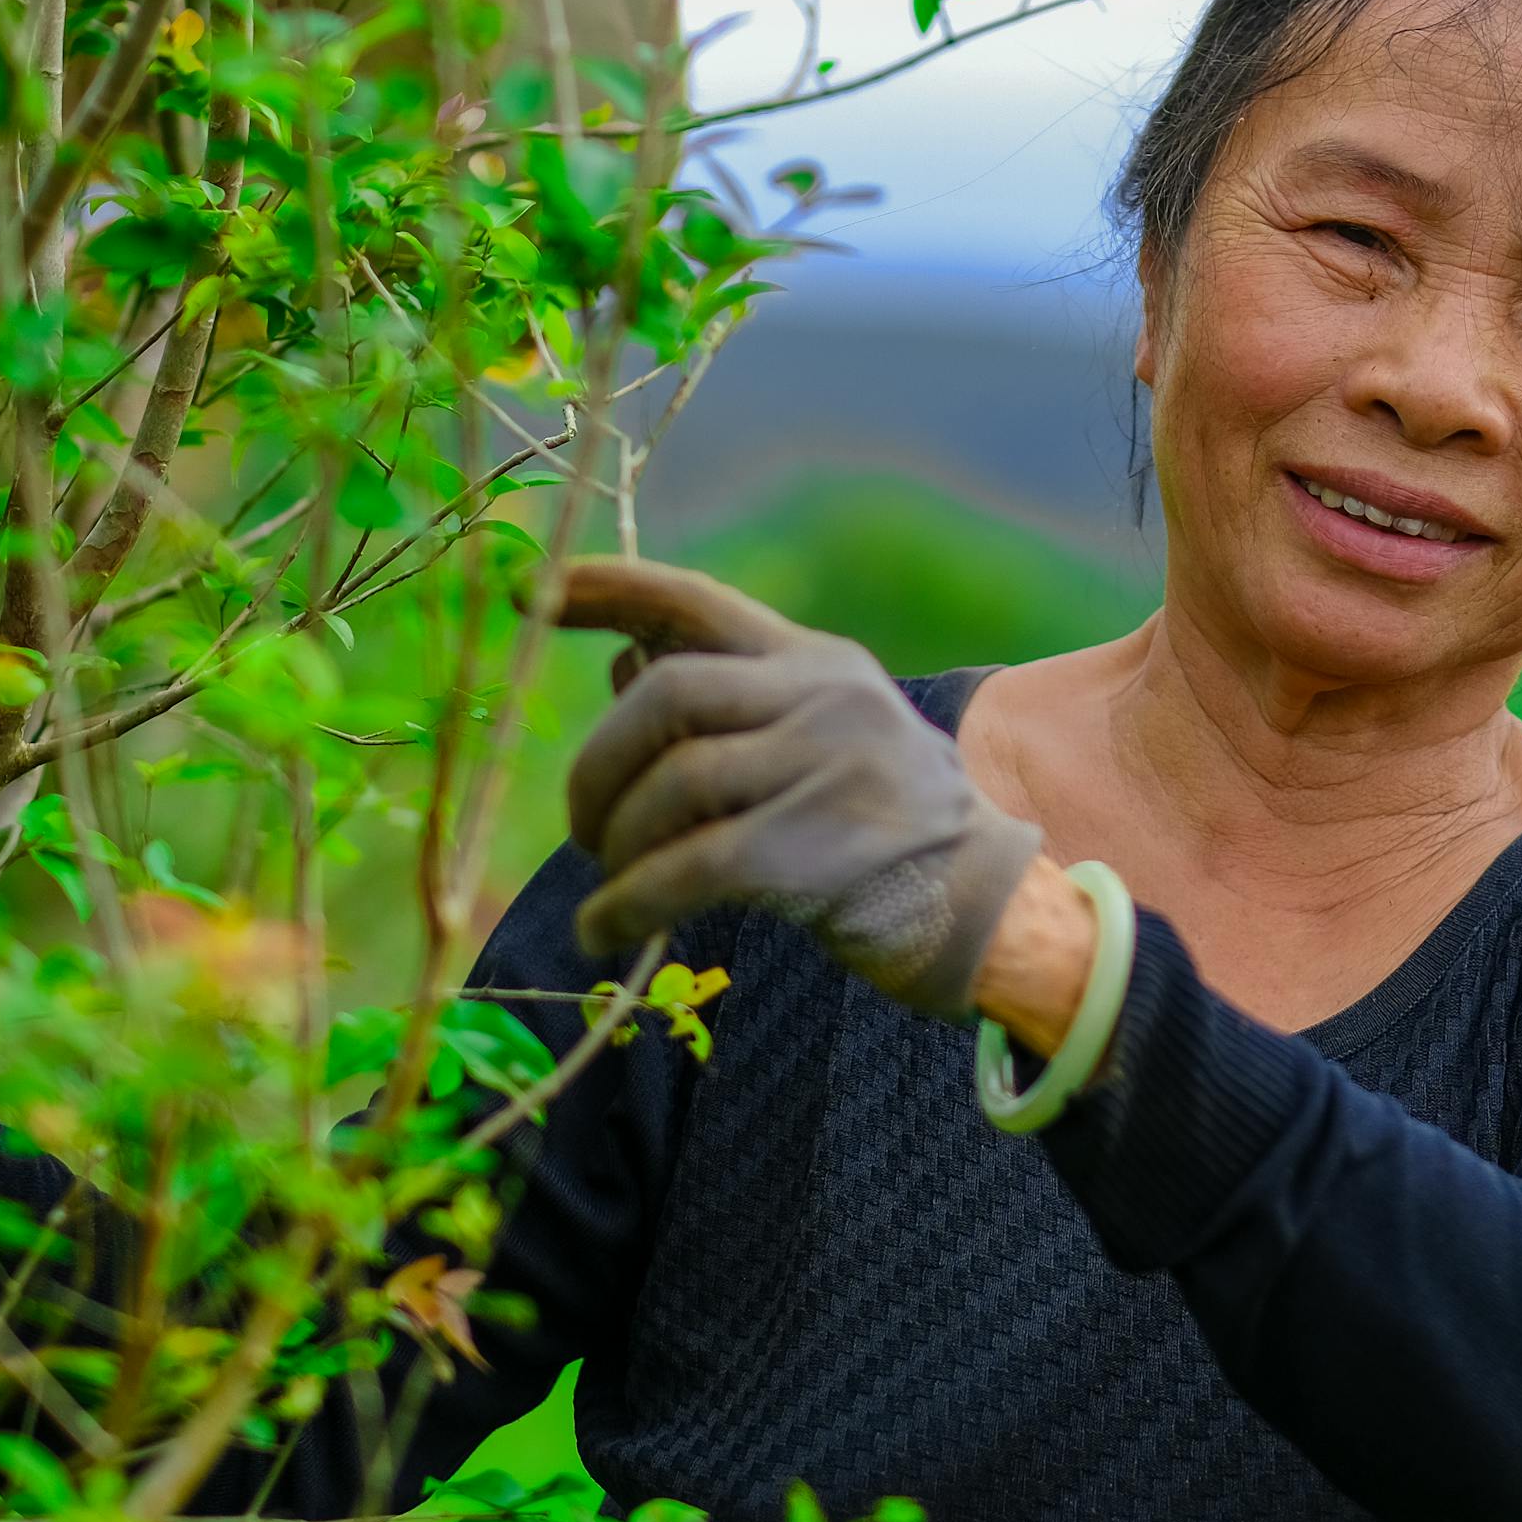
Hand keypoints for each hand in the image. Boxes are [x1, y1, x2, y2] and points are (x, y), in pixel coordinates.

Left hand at [550, 558, 1045, 1017]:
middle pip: (668, 692)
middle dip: (598, 763)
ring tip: (608, 883)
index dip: (610, 589)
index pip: (697, 602)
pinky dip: (629, 904)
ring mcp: (833, 768)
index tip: (534, 592)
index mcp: (816, 662)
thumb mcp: (813, 742)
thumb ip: (727, 704)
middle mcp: (828, 696)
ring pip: (676, 783)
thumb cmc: (876, 829)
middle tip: (583, 826)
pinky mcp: (822, 850)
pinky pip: (693, 868)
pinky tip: (604, 933)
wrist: (986, 908)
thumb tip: (621, 664)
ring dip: (616, 842)